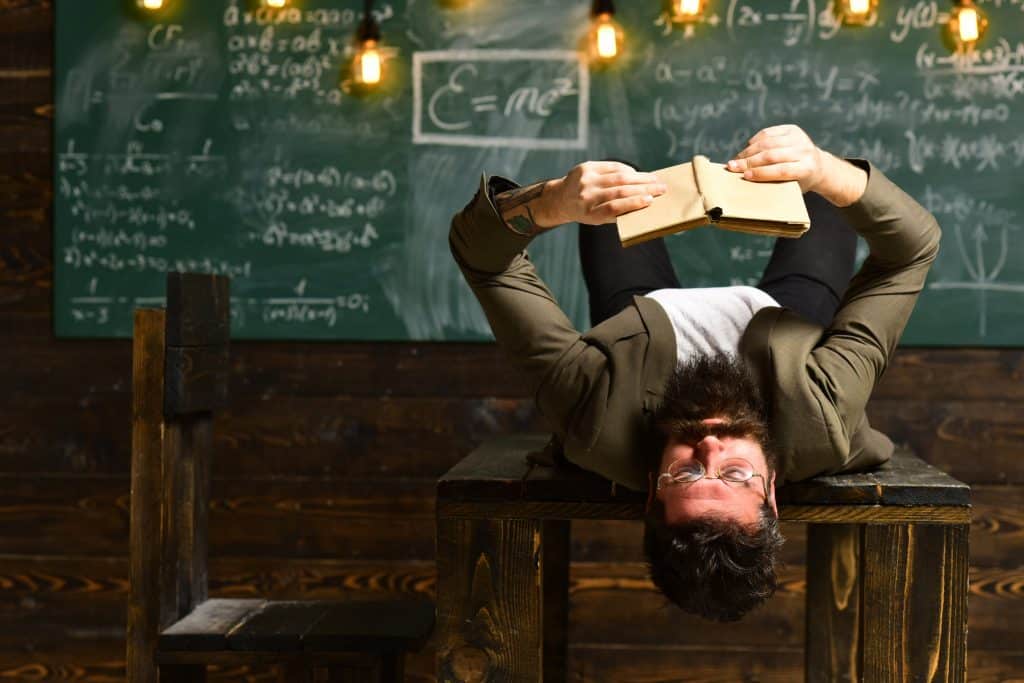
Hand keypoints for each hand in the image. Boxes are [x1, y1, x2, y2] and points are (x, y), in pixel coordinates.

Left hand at [543, 161, 666, 225]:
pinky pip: (612, 166)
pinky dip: (627, 170)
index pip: (614, 208)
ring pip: (618, 177)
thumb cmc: (587, 211)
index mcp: (589, 214)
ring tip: (654, 179)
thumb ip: (618, 213)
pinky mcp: (586, 167)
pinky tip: (637, 174)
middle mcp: (586, 197)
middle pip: (619, 191)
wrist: (561, 198)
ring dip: (640, 177)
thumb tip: (646, 203)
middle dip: (644, 188)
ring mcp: (585, 180)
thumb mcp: (598, 219)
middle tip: (661, 188)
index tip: (650, 201)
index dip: (633, 204)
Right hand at [726, 124, 866, 205]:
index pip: (781, 170)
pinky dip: (755, 140)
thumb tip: (746, 178)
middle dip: (749, 161)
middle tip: (732, 167)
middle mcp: (806, 151)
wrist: (818, 166)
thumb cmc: (799, 182)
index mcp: (807, 169)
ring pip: (768, 142)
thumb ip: (774, 183)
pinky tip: (747, 148)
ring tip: (737, 159)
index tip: (744, 176)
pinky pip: (768, 132)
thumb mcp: (791, 188)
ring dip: (748, 151)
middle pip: (772, 155)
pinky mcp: (793, 129)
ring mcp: (800, 138)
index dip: (762, 173)